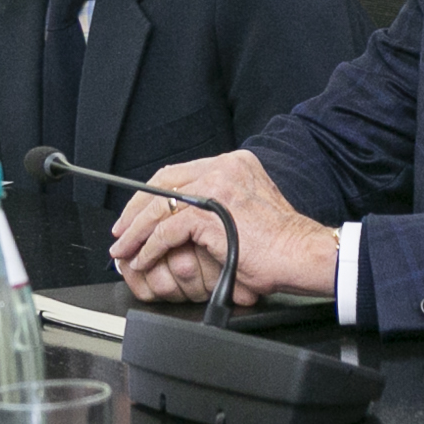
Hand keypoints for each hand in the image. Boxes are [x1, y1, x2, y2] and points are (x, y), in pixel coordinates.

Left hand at [106, 151, 336, 306]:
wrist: (303, 254)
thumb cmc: (281, 243)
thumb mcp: (246, 212)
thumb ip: (219, 206)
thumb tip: (186, 224)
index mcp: (234, 164)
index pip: (179, 173)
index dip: (151, 193)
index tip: (137, 212)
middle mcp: (224, 168)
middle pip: (162, 183)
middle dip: (135, 210)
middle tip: (121, 231)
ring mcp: (216, 188)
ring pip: (159, 206)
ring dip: (135, 231)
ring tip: (124, 250)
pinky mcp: (210, 214)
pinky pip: (166, 229)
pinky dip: (149, 247)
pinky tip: (143, 259)